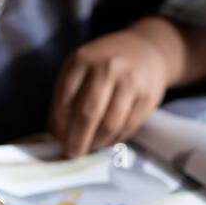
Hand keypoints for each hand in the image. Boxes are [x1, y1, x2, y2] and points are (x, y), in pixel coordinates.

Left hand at [48, 21, 175, 157]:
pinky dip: (114, 140)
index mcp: (82, 60)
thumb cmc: (103, 65)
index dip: (59, 124)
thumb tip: (57, 134)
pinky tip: (105, 142)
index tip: (57, 139)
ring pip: (110, 124)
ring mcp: (130, 82)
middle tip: (71, 155)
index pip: (65, 98)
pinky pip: (127, 127)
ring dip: (96, 143)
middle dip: (76, 140)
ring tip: (88, 149)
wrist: (146, 49)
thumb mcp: (80, 67)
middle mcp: (107, 68)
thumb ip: (67, 94)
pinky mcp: (148, 97)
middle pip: (88, 113)